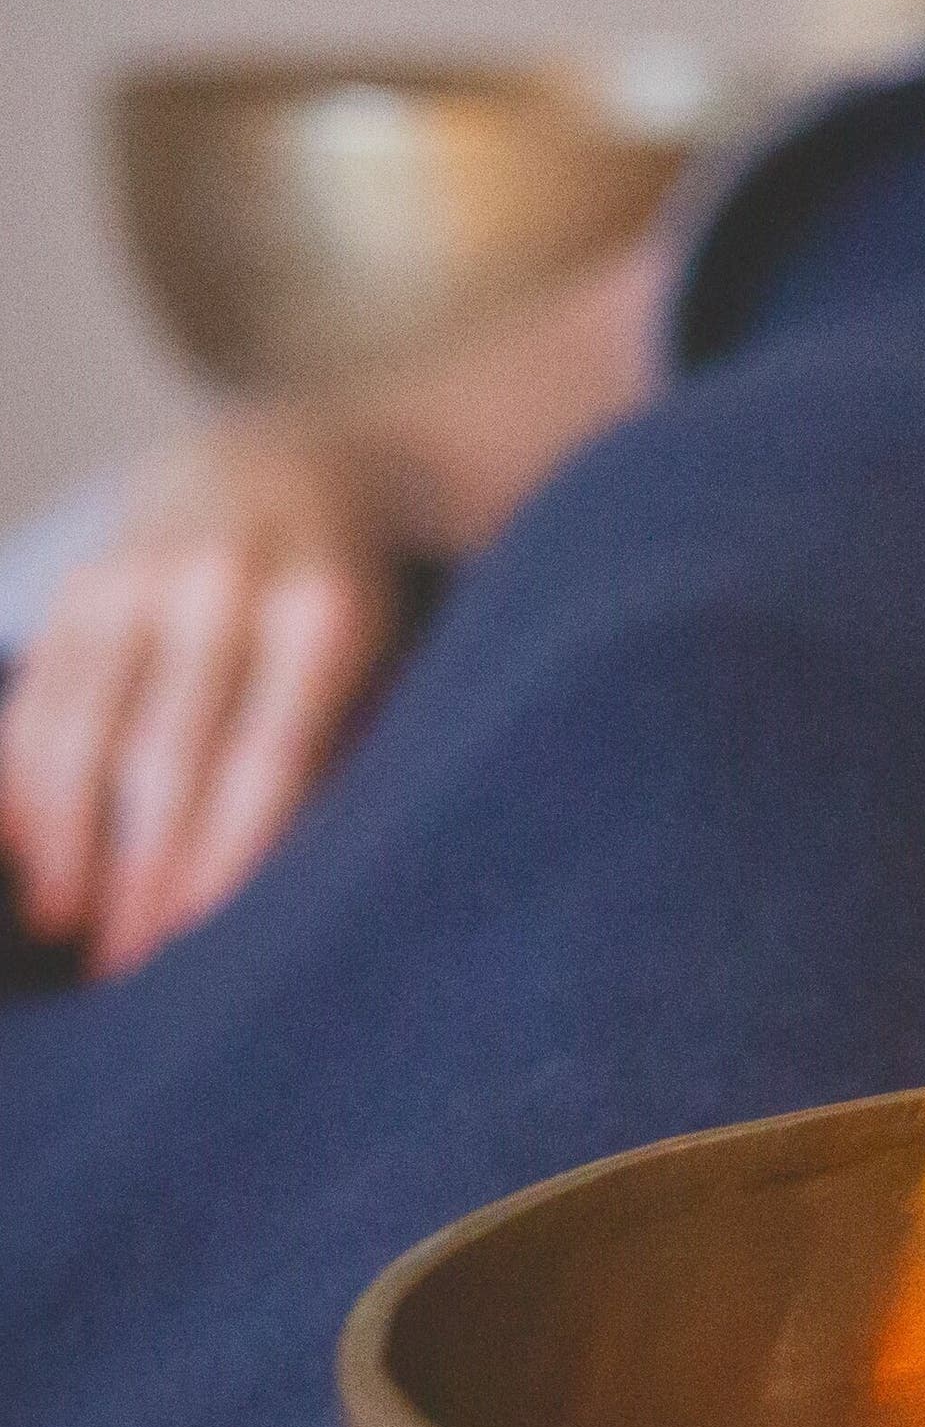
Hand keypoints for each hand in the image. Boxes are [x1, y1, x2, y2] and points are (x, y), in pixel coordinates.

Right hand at [0, 419, 397, 972]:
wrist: (296, 458)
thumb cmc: (360, 600)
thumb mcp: (386, 660)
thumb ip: (345, 752)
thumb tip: (296, 891)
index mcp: (322, 612)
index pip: (267, 758)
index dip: (226, 857)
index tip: (203, 943)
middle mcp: (224, 584)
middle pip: (166, 756)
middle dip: (143, 870)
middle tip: (133, 968)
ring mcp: (139, 573)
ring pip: (82, 727)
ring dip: (66, 840)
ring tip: (69, 926)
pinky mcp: (81, 576)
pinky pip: (39, 689)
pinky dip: (22, 776)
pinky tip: (23, 851)